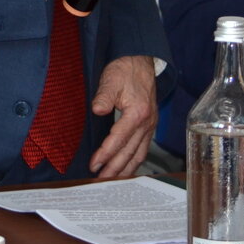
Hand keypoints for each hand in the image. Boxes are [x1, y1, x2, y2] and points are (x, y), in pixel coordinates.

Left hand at [88, 56, 157, 177]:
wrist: (141, 61)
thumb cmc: (125, 70)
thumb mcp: (111, 79)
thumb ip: (104, 96)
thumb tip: (97, 110)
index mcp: (137, 113)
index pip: (118, 140)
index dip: (105, 154)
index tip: (93, 165)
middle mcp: (146, 123)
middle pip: (129, 153)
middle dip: (114, 169)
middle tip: (100, 181)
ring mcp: (150, 126)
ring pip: (138, 154)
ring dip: (125, 170)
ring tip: (112, 182)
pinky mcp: (149, 126)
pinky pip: (143, 149)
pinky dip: (134, 162)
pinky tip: (126, 170)